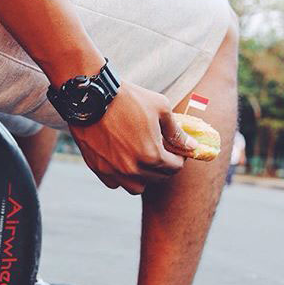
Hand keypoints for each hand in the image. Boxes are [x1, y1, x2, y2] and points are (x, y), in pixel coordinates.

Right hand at [69, 81, 197, 194]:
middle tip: (160, 152)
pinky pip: (115, 183)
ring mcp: (114, 171)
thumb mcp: (160, 108)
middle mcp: (133, 169)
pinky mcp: (98, 169)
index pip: (175, 168)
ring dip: (143, 177)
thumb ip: (177, 132)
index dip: (179, 158)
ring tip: (141, 160)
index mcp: (152, 156)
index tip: (176, 150)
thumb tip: (192, 146)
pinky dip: (121, 177)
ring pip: (136, 187)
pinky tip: (122, 161)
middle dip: (163, 167)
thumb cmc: (128, 99)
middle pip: (158, 179)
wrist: (91, 97)